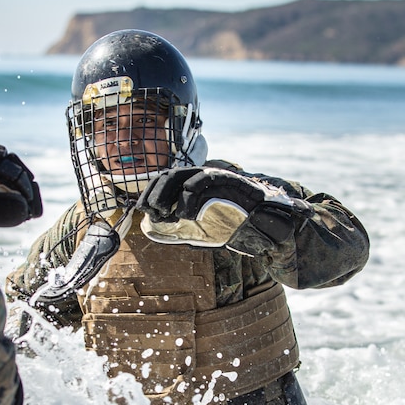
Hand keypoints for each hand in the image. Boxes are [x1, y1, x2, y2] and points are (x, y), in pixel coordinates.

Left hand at [137, 167, 264, 222]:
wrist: (261, 222)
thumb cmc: (230, 224)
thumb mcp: (200, 229)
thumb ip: (179, 228)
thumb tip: (152, 229)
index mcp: (190, 185)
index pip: (163, 181)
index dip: (149, 193)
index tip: (143, 210)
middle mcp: (199, 176)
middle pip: (167, 176)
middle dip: (154, 194)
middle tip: (151, 212)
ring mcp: (212, 175)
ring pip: (181, 176)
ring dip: (168, 195)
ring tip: (166, 214)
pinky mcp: (224, 178)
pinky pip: (202, 181)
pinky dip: (189, 198)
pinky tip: (186, 215)